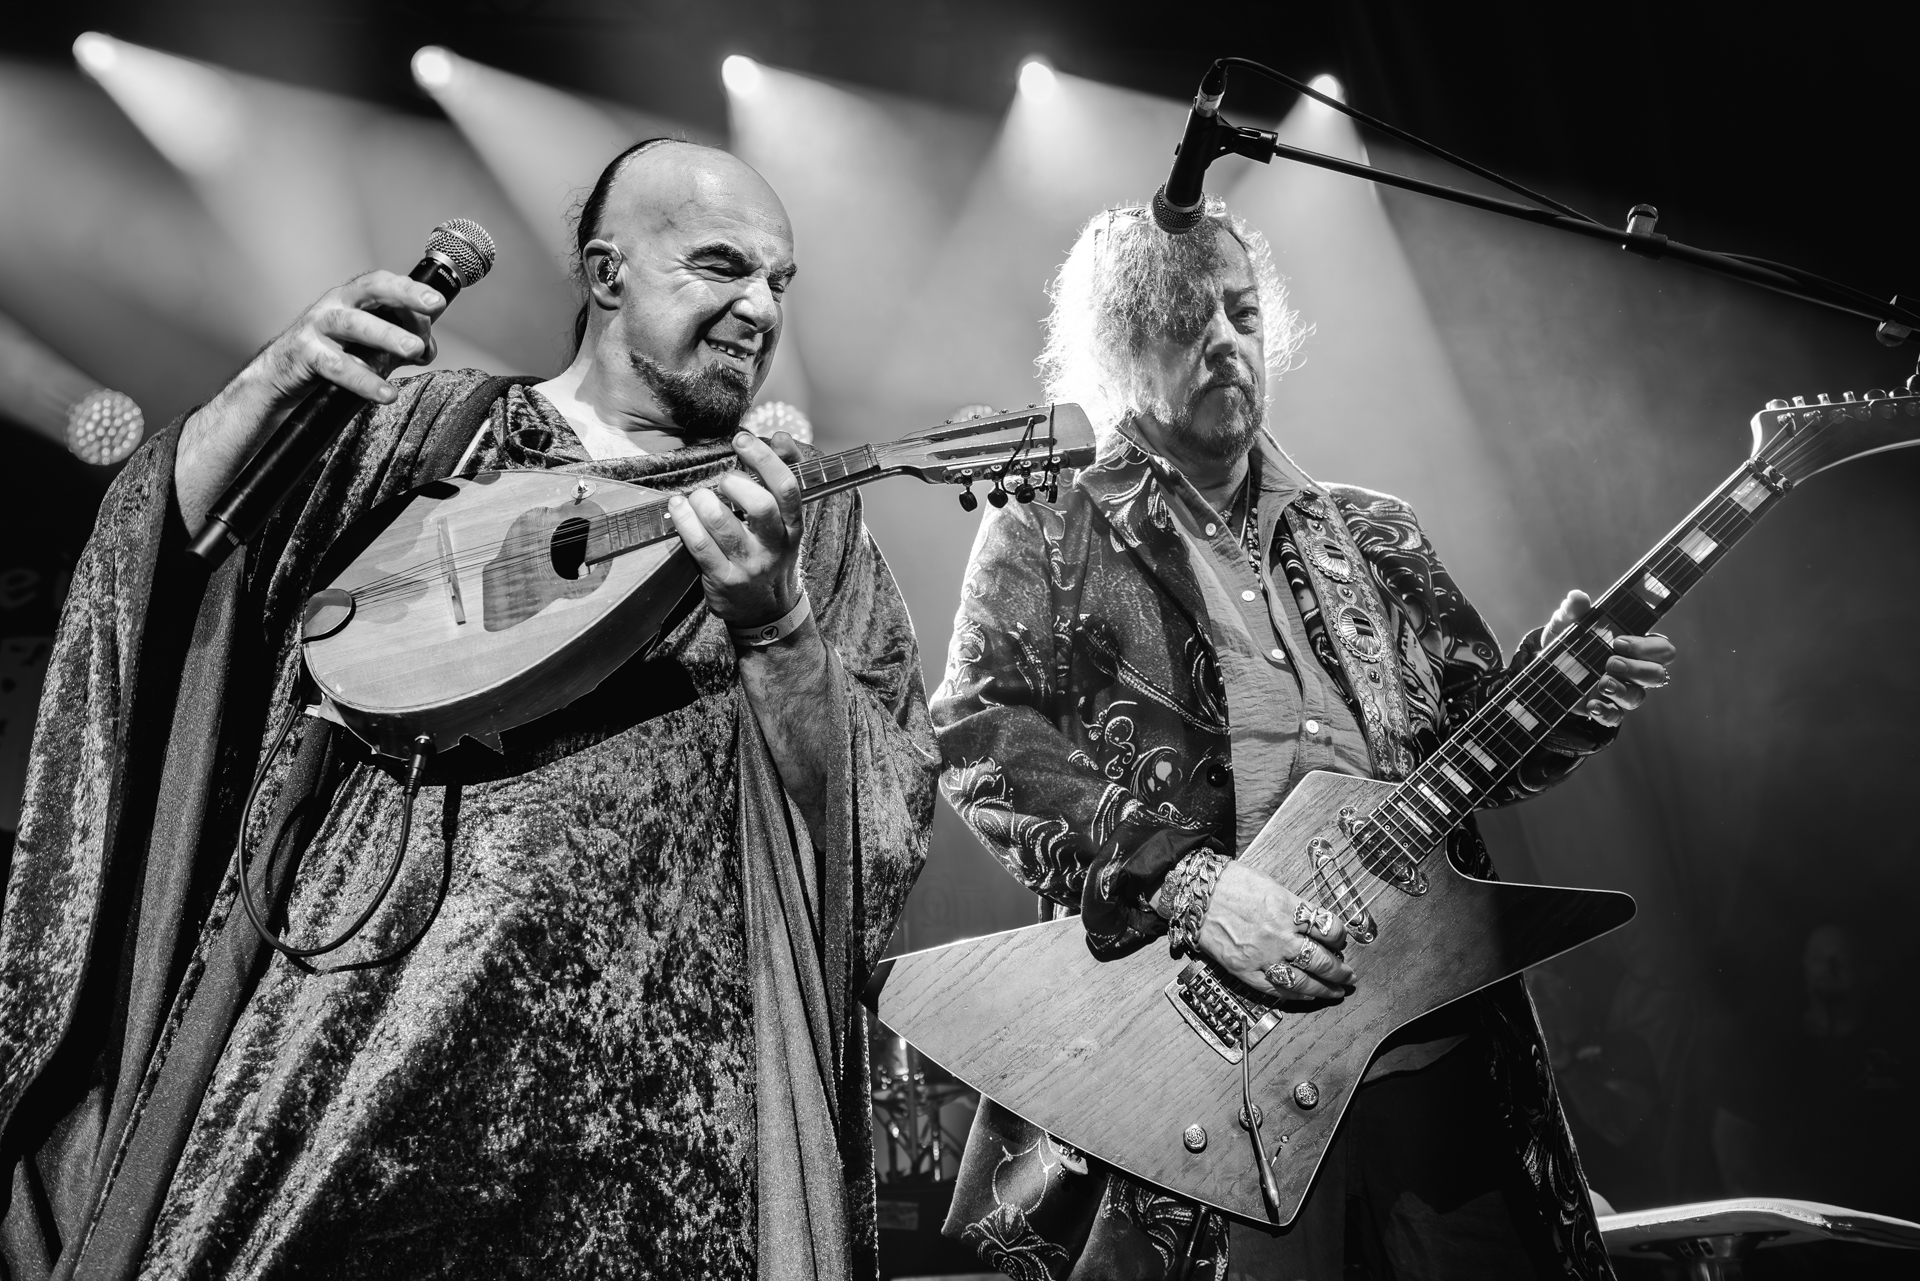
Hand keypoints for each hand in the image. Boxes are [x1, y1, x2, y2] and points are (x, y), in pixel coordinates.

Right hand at [176, 270, 445, 530]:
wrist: (278, 388)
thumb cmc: (330, 364)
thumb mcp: (367, 352)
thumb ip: (396, 346)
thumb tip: (427, 346)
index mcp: (351, 301)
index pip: (382, 284)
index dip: (410, 288)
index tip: (439, 300)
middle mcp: (333, 307)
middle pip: (368, 290)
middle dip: (402, 295)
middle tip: (433, 310)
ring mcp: (314, 329)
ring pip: (352, 323)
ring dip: (386, 335)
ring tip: (416, 351)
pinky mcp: (301, 356)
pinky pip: (336, 365)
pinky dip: (363, 379)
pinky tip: (386, 394)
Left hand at [666, 430, 806, 627]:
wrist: (766, 612)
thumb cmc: (771, 555)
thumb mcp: (786, 522)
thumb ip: (782, 475)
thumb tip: (779, 437)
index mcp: (793, 527)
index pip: (787, 487)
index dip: (764, 459)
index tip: (741, 440)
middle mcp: (774, 546)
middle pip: (760, 505)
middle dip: (734, 483)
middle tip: (723, 482)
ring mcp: (748, 565)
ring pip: (722, 523)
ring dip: (703, 500)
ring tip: (698, 496)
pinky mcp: (723, 579)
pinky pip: (698, 544)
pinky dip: (683, 519)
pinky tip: (678, 507)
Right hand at [1192, 861, 1352, 1000]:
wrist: (1195, 895)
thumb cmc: (1231, 883)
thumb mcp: (1271, 884)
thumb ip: (1293, 905)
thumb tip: (1313, 921)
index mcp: (1288, 909)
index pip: (1329, 929)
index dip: (1340, 937)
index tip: (1341, 941)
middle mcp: (1280, 935)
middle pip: (1322, 959)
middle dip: (1340, 971)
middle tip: (1349, 976)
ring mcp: (1263, 956)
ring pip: (1304, 980)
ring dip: (1325, 988)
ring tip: (1336, 991)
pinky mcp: (1246, 970)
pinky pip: (1276, 990)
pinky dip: (1296, 995)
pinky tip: (1307, 996)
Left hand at [1541, 589, 1675, 726]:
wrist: (1546, 668)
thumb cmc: (1568, 641)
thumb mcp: (1567, 624)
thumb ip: (1574, 611)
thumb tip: (1577, 597)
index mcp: (1634, 647)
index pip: (1662, 649)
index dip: (1647, 648)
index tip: (1618, 641)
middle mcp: (1634, 671)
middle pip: (1657, 675)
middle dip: (1637, 669)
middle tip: (1610, 662)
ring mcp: (1621, 692)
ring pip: (1638, 698)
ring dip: (1622, 690)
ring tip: (1601, 682)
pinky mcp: (1605, 709)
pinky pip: (1615, 717)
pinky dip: (1606, 713)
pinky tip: (1592, 706)